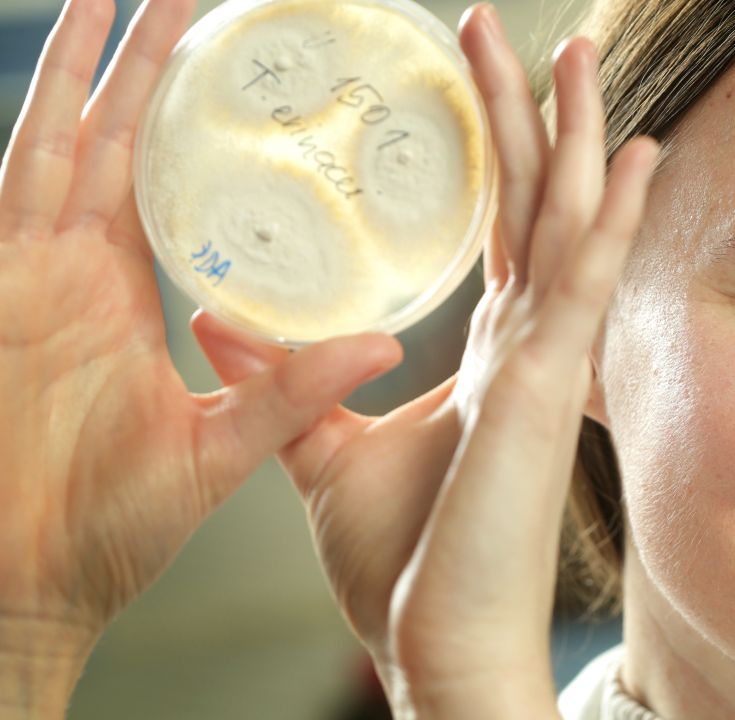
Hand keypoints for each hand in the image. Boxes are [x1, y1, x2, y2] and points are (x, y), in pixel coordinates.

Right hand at [0, 0, 400, 712]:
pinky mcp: (3, 279)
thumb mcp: (221, 449)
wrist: (26, 582)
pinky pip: (18, 174)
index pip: (191, 194)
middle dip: (162, 67)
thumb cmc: (112, 528)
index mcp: (145, 301)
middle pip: (132, 142)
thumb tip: (381, 343)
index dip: (216, 137)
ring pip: (74, 137)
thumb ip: (292, 392)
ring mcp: (38, 267)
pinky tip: (65, 56)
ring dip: (103, 62)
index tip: (263, 83)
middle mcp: (88, 269)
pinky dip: (35, 110)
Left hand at [193, 4, 657, 716]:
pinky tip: (629, 151)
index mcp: (490, 357)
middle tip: (525, 33)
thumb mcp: (325, 453)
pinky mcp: (546, 385)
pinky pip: (583, 279)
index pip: (502, 232)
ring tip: (579, 51)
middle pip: (536, 206)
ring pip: (568, 222)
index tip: (483, 86)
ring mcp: (547, 362)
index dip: (497, 155)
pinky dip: (610, 212)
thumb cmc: (404, 565)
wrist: (440, 642)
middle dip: (532, 116)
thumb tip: (221, 322)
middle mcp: (531, 347)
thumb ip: (286, 382)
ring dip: (575, 134)